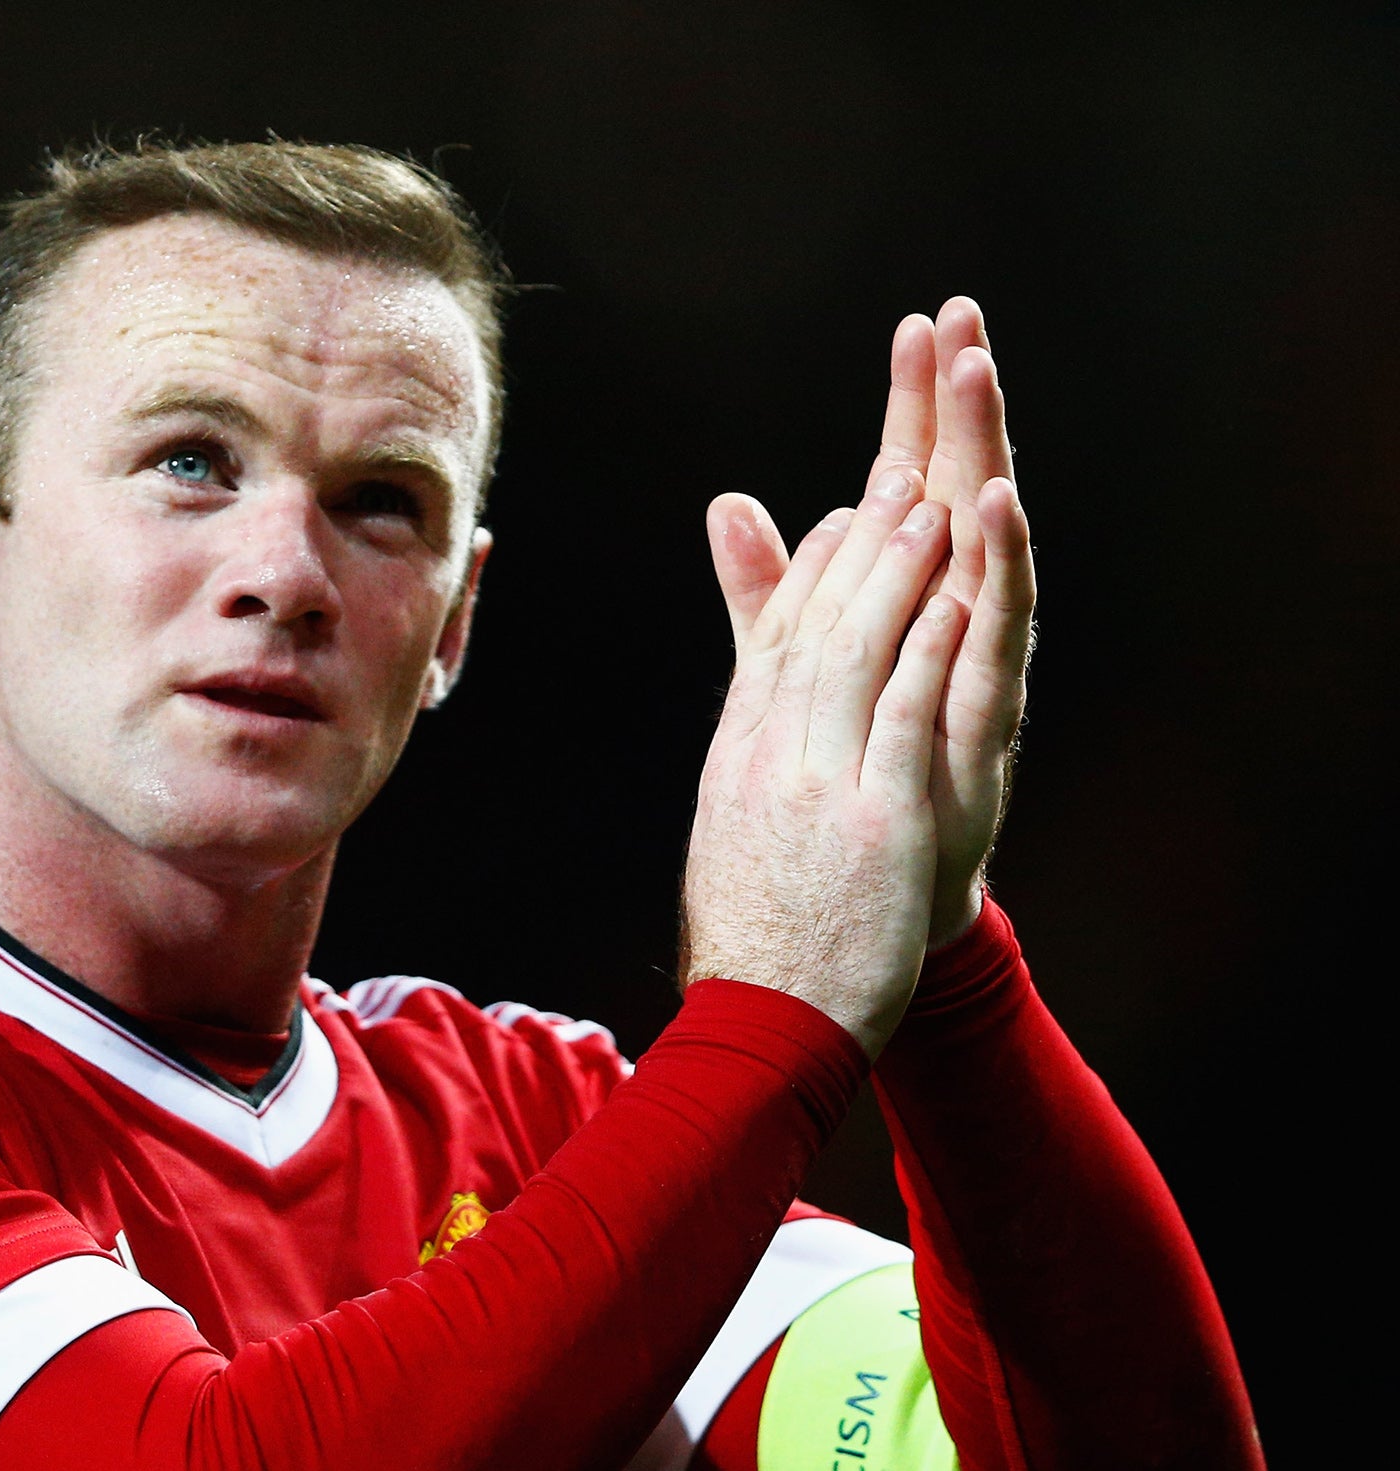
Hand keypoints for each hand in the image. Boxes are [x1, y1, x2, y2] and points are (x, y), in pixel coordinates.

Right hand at [682, 473, 965, 1058]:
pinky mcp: (876, 817)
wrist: (761, 1022)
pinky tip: (954, 594)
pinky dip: (925, 645)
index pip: (772, 645)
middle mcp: (770, 757)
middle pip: (813, 629)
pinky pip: (901, 712)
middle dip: (857, 546)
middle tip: (893, 473)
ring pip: (856, 653)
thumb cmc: (755, 941)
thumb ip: (750, 760)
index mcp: (738, 759)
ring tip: (929, 504)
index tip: (844, 520)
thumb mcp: (733, 834)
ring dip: (895, 572)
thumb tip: (744, 726)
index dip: (810, 574)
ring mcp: (821, 783)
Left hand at [715, 300, 1037, 946]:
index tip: (918, 323)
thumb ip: (767, 587)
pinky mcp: (987, 716)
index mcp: (908, 600)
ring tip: (980, 379)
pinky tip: (995, 505)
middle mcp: (952, 619)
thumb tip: (728, 502)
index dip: (914, 407)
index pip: (912, 483)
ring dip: (985, 458)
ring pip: (988, 544)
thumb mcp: (793, 664)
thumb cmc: (851, 772)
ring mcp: (975, 664)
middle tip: (963, 321)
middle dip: (961, 407)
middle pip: (959, 491)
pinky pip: (998, 631)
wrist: (869, 893)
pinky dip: (999, 567)